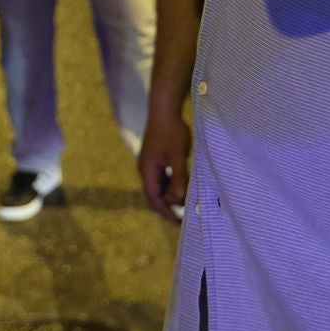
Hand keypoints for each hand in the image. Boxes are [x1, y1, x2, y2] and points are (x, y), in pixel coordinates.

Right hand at [137, 93, 191, 222]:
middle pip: (155, 193)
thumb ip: (178, 177)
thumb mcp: (178, 156)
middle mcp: (145, 169)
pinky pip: (161, 176)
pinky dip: (170, 182)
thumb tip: (179, 199)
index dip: (165, 211)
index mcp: (147, 171)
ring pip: (158, 185)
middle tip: (184, 211)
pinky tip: (182, 182)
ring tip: (185, 199)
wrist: (164, 110)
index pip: (154, 198)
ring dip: (170, 192)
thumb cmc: (172, 132)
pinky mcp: (154, 157)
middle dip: (168, 203)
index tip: (177, 221)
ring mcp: (149, 163)